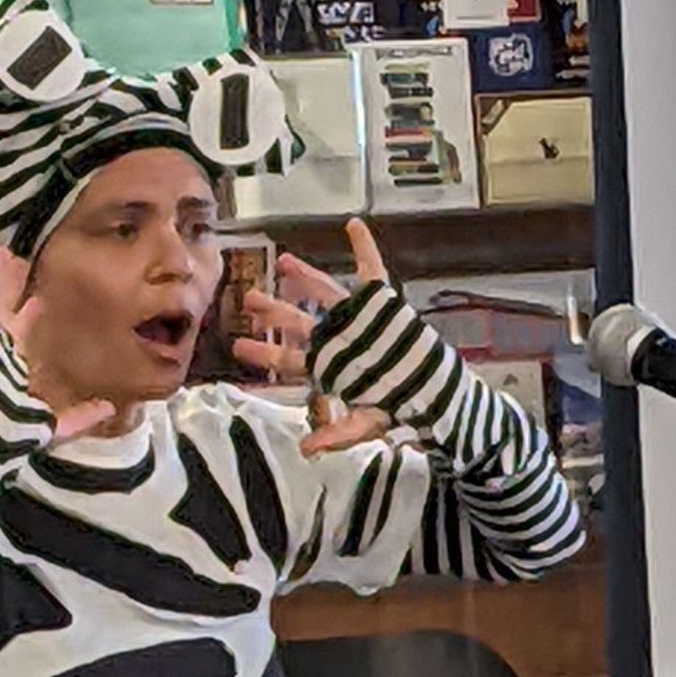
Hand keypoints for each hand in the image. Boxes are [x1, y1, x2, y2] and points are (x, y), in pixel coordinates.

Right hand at [0, 246, 116, 445]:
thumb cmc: (18, 430)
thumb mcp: (57, 423)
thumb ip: (83, 415)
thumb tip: (110, 407)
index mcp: (11, 367)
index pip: (20, 333)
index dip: (28, 315)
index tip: (37, 300)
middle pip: (4, 307)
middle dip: (10, 286)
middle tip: (18, 263)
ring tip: (3, 251)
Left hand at [232, 219, 393, 456]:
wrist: (436, 395)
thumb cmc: (402, 408)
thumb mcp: (367, 425)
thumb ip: (337, 434)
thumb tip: (307, 450)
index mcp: (331, 367)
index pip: (290, 359)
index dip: (264, 352)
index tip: (238, 346)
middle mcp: (340, 340)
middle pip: (300, 323)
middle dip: (274, 312)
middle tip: (248, 300)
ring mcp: (360, 320)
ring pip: (327, 294)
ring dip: (305, 278)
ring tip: (283, 261)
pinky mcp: (384, 304)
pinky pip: (373, 271)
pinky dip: (365, 248)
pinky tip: (353, 225)